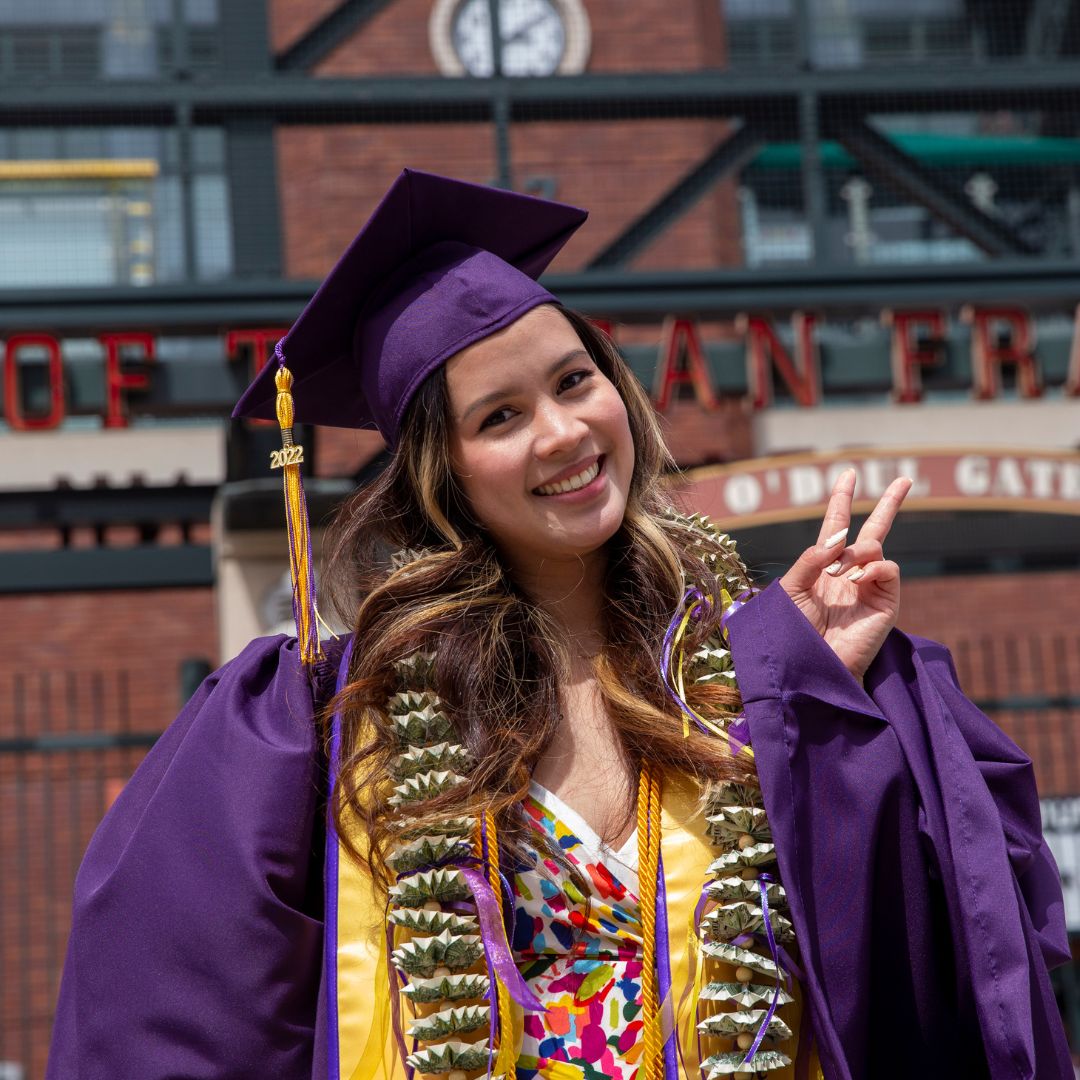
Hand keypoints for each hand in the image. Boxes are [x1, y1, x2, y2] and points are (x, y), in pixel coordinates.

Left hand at [778, 469, 912, 680]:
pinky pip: (889, 569)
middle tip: (905, 478)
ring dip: (857, 551)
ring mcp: (870, 587)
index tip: (848, 474)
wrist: (810, 666)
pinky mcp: (886, 602)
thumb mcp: (790, 590)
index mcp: (824, 566)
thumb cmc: (793, 633)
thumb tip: (836, 538)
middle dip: (889, 503)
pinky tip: (855, 580)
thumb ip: (809, 559)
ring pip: (877, 546)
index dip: (842, 499)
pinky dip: (873, 567)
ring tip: (839, 573)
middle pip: (875, 529)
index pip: (837, 525)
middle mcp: (850, 573)